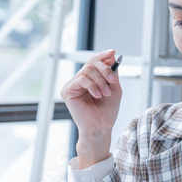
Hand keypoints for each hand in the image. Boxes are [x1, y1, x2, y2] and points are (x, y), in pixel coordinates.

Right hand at [60, 50, 122, 166]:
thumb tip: (111, 56)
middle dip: (104, 69)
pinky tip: (97, 96)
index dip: (103, 55)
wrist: (100, 128)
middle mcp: (79, 80)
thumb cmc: (107, 112)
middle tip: (112, 80)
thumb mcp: (114, 88)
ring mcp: (72, 85)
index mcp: (90, 79)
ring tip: (105, 94)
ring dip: (100, 81)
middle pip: (91, 62)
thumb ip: (112, 73)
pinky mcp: (67, 91)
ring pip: (87, 70)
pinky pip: (81, 79)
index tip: (112, 53)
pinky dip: (92, 86)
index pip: (94, 61)